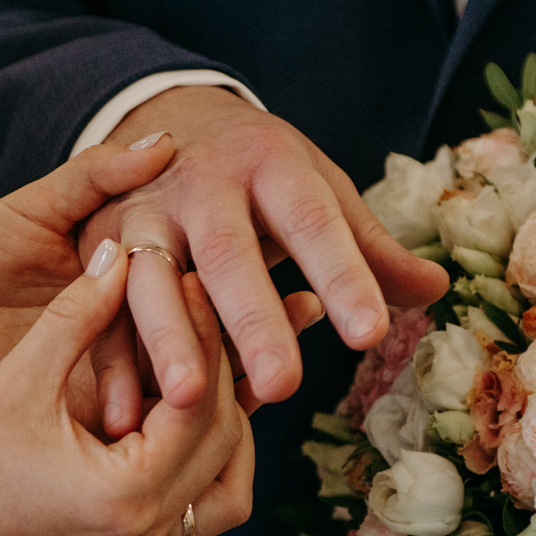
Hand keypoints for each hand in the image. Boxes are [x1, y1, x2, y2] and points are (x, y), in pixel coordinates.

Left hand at [0, 137, 325, 412]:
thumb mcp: (43, 207)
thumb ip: (99, 177)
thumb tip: (164, 139)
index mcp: (131, 287)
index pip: (220, 285)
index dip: (263, 275)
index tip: (310, 257)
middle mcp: (131, 337)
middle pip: (219, 335)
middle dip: (268, 322)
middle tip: (317, 306)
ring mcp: (112, 378)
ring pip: (191, 373)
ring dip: (242, 361)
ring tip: (290, 347)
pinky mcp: (84, 410)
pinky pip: (144, 407)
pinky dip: (188, 396)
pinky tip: (225, 387)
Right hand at [0, 239, 255, 535]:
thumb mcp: (19, 377)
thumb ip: (78, 314)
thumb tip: (125, 251)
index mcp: (126, 495)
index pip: (201, 404)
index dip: (200, 333)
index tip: (190, 278)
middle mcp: (144, 534)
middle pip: (228, 445)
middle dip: (220, 374)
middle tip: (201, 310)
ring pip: (226, 487)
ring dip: (224, 427)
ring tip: (197, 361)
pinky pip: (194, 504)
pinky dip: (200, 457)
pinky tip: (171, 403)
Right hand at [82, 86, 448, 437]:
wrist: (170, 120)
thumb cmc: (262, 173)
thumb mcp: (317, 190)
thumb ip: (370, 247)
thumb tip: (436, 290)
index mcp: (271, 163)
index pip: (315, 222)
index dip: (344, 276)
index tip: (372, 335)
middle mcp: (202, 185)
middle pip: (227, 251)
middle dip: (253, 318)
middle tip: (284, 384)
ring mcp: (144, 215)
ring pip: (151, 278)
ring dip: (167, 338)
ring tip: (189, 396)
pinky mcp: (99, 248)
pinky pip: (99, 309)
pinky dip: (108, 362)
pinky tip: (121, 414)